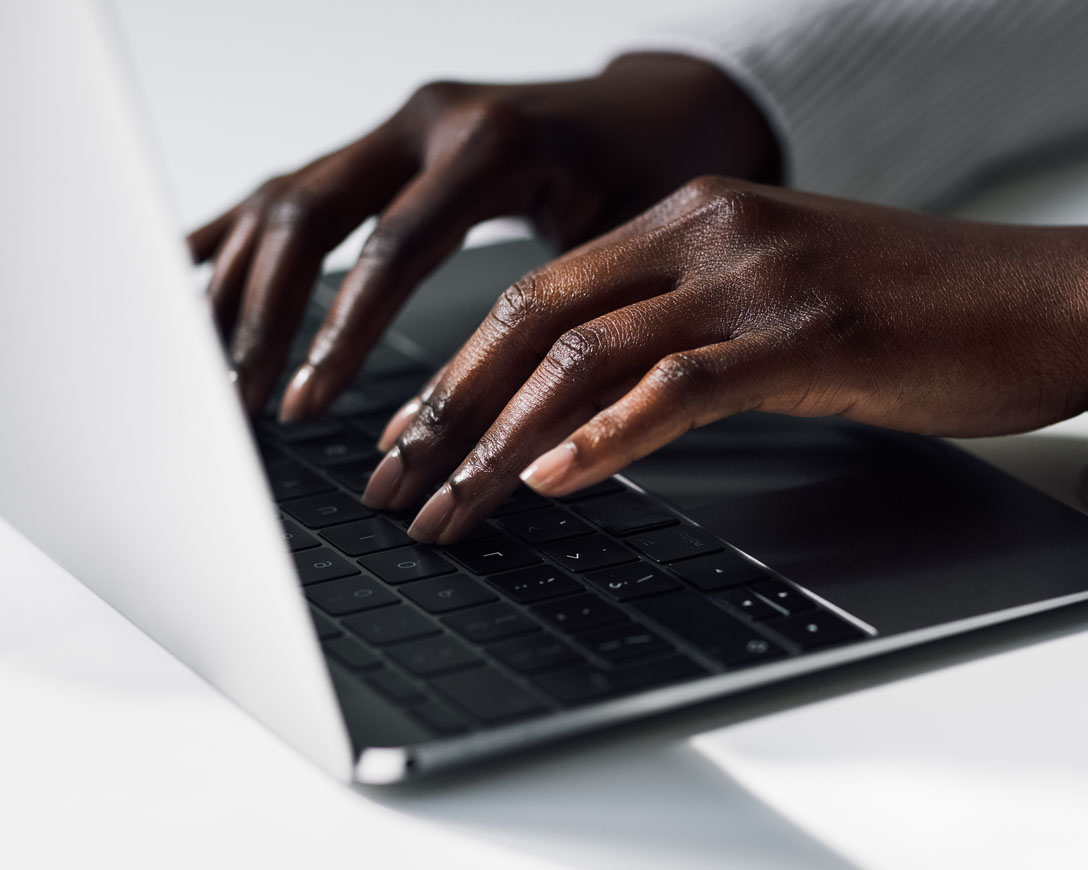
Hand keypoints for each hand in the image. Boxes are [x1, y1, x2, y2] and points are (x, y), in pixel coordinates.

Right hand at [187, 55, 778, 417]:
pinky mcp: (388, 144)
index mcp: (490, 145)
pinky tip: (189, 267)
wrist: (664, 108)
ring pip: (288, 199)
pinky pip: (296, 184)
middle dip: (265, 315)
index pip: (391, 248)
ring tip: (207, 361)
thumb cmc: (652, 175)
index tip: (307, 405)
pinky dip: (238, 229)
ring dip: (239, 283)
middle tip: (240, 398)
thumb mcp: (622, 244)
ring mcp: (401, 127)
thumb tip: (502, 426)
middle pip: (311, 215)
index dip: (340, 333)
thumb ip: (556, 316)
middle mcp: (430, 122)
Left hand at [360, 176, 1087, 543]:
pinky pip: (676, 387)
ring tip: (449, 506)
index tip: (409, 437)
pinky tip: (551, 481)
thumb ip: (671, 336)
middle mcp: (706, 233)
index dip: (457, 372)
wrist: (1039, 296)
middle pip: (533, 320)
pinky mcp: (807, 336)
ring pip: (585, 358)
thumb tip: (575, 414)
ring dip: (502, 443)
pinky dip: (604, 439)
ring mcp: (755, 279)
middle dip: (449, 411)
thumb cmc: (903, 306)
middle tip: (394, 481)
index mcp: (685, 219)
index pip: (535, 295)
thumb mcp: (763, 301)